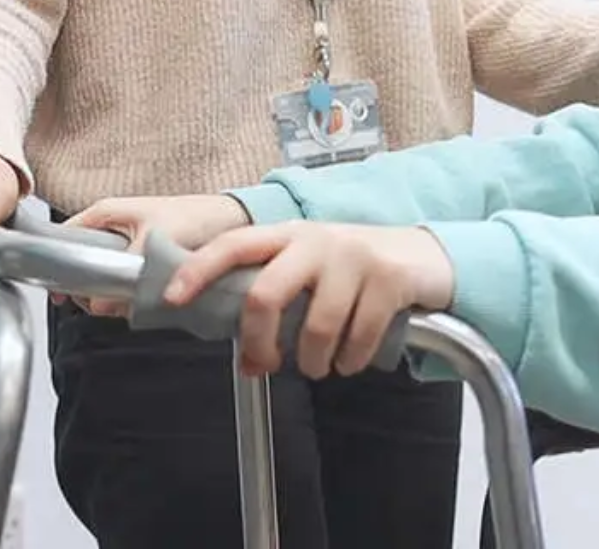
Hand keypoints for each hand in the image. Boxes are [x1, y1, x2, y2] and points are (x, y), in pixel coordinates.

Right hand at [59, 194, 253, 315]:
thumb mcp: (154, 242)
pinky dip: (128, 295)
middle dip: (89, 288)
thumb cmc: (199, 217)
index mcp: (105, 213)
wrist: (233, 220)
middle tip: (102, 302)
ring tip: (126, 301)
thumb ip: (125, 272)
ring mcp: (126, 244)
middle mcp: (112, 227)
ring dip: (110, 295)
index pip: (64, 239)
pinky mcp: (142, 259)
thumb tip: (98, 302)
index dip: (57, 267)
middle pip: (81, 264)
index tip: (62, 293)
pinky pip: (123, 282)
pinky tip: (140, 302)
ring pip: (101, 276)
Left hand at [162, 223, 456, 378]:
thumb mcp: (312, 271)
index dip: (199, 269)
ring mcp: (354, 257)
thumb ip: (278, 299)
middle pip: (265, 293)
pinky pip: (357, 339)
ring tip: (320, 364)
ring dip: (313, 362)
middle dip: (260, 342)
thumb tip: (246, 358)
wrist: (425, 257)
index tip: (173, 298)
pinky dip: (350, 362)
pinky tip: (352, 359)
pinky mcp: (388, 279)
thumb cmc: (355, 270)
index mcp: (289, 235)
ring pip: (315, 328)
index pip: (235, 245)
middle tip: (265, 365)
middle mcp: (317, 240)